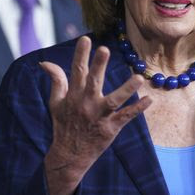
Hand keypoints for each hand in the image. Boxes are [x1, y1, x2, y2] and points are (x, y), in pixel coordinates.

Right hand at [39, 36, 151, 194]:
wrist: (69, 155)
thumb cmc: (63, 125)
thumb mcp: (55, 102)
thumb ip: (55, 81)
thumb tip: (44, 62)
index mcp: (73, 96)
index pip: (76, 71)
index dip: (80, 55)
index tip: (85, 39)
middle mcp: (86, 104)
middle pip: (93, 82)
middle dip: (98, 66)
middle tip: (104, 50)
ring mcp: (99, 116)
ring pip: (114, 100)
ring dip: (126, 89)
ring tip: (138, 78)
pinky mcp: (110, 128)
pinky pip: (126, 117)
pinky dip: (138, 109)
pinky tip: (149, 100)